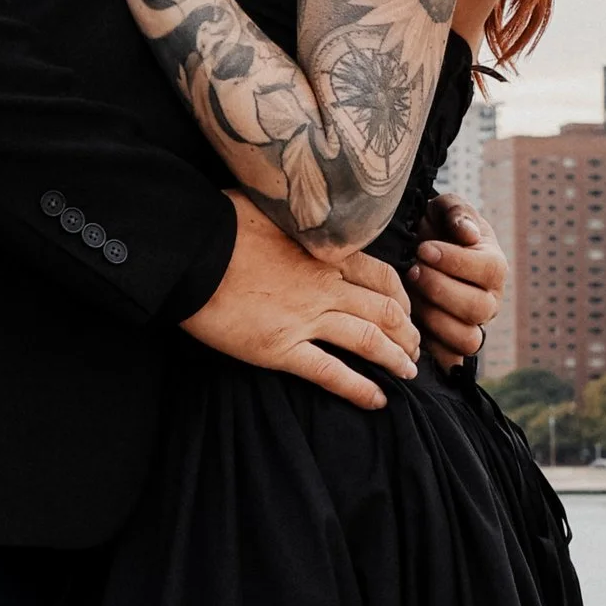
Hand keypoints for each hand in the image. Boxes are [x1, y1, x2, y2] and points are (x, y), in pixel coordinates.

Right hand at [182, 194, 418, 406]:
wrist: (189, 250)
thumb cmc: (222, 222)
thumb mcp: (272, 205)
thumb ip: (298, 217)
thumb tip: (302, 213)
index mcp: (324, 252)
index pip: (381, 276)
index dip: (401, 297)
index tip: (405, 310)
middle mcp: (325, 286)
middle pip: (385, 311)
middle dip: (407, 333)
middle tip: (416, 348)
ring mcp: (305, 318)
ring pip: (370, 341)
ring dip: (396, 359)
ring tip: (409, 373)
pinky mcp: (281, 347)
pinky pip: (331, 372)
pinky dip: (359, 388)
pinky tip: (378, 400)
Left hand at [408, 199, 504, 370]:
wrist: (413, 249)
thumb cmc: (434, 227)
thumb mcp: (444, 209)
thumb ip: (457, 214)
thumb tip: (468, 234)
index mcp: (493, 266)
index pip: (489, 270)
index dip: (456, 261)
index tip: (423, 249)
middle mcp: (489, 300)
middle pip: (479, 308)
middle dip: (441, 290)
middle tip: (413, 272)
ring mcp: (472, 326)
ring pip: (468, 339)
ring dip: (434, 318)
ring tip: (410, 296)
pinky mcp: (450, 347)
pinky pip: (449, 360)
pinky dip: (430, 348)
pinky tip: (409, 324)